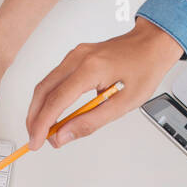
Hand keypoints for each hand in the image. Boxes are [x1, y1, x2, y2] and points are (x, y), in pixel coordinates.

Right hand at [26, 18, 183, 149]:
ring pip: (46, 84)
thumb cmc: (144, 69)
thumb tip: (64, 135)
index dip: (42, 124)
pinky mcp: (76, 57)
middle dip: (35, 118)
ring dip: (40, 108)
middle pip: (44, 91)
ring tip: (43, 130)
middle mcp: (78, 58)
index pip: (56, 101)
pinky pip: (55, 78)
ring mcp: (75, 55)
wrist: (152, 44)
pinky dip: (49, 97)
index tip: (36, 142)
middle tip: (35, 139)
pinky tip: (53, 113)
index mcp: (90, 69)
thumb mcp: (123, 104)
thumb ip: (91, 122)